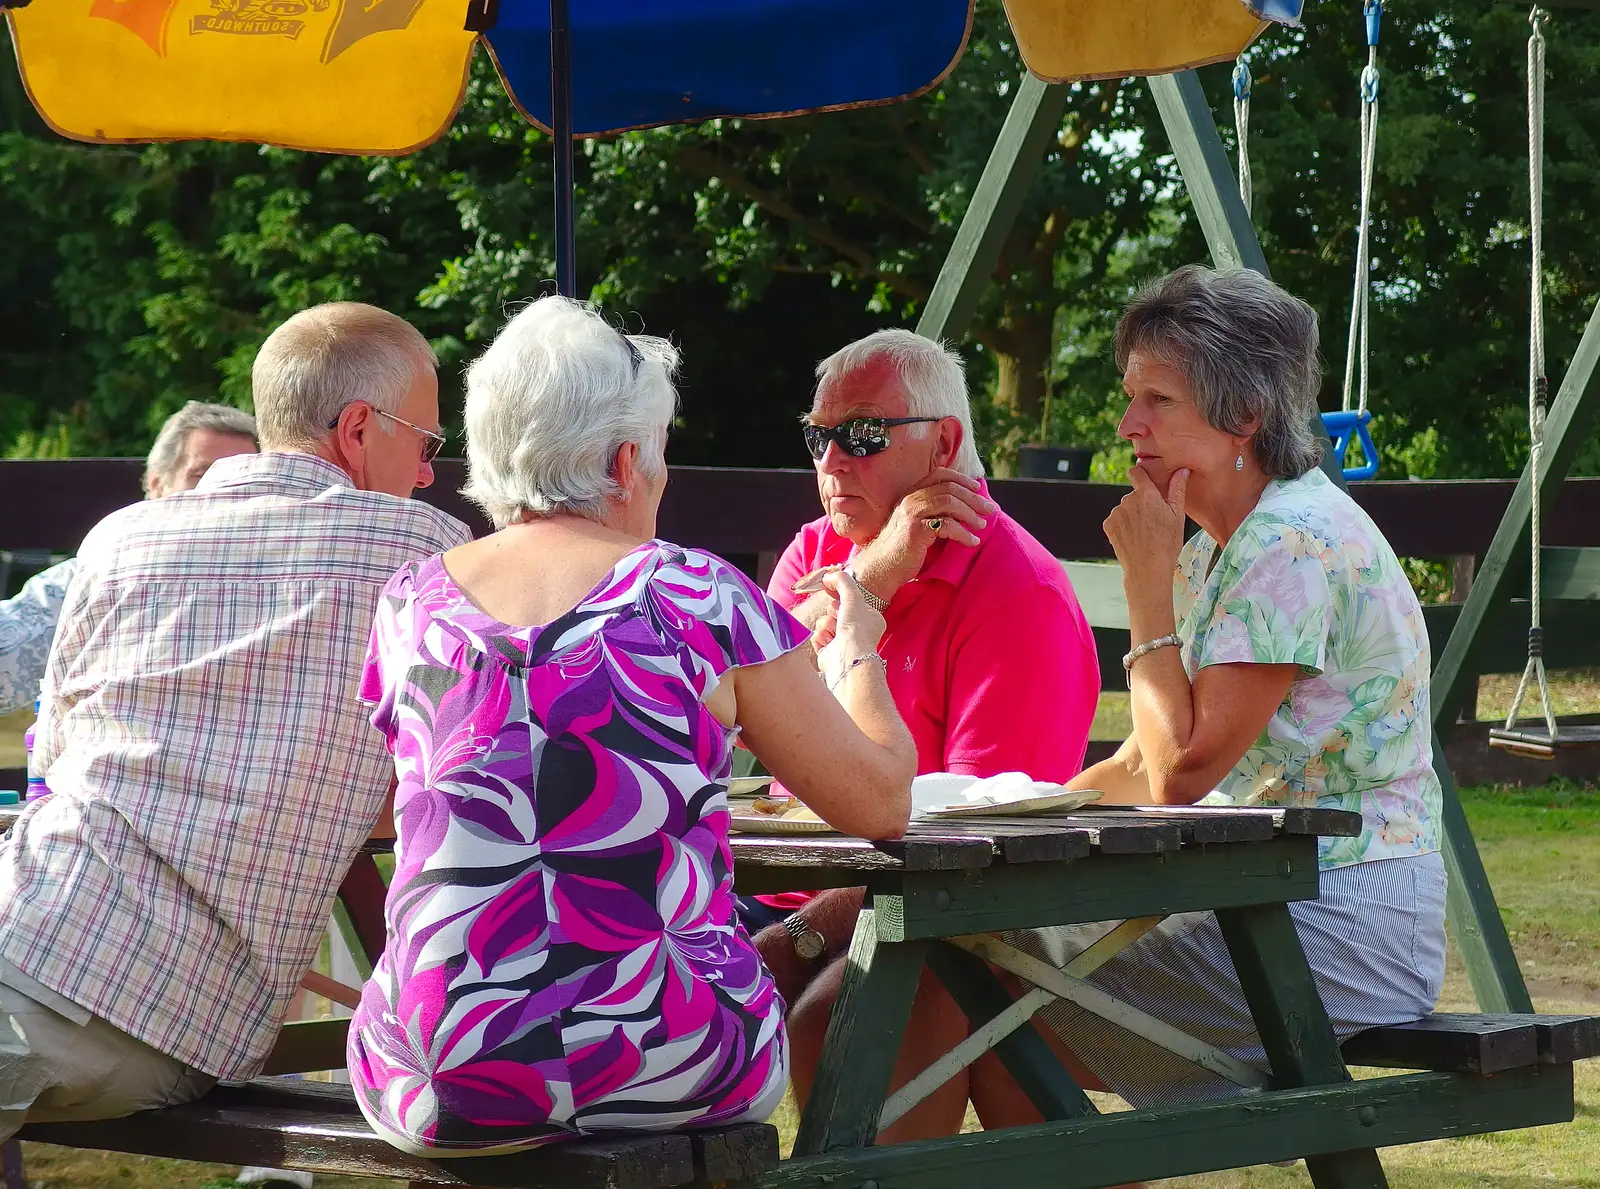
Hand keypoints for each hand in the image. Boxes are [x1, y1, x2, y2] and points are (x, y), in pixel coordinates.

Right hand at [816, 570, 884, 685]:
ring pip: (824, 623)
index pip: (850, 601)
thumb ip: (842, 580)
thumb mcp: (853, 596)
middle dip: (832, 612)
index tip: (831, 589)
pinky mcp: (829, 653)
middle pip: (835, 611)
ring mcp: (843, 643)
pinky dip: (820, 637)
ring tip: (834, 632)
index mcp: (870, 619)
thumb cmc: (856, 628)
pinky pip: (817, 637)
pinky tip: (828, 643)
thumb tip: (828, 575)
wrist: (847, 657)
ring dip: (826, 625)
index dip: (840, 595)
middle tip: (838, 616)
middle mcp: (858, 632)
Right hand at [854, 469, 995, 601]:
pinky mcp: (915, 530)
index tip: (977, 489)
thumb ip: (932, 511)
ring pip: (949, 502)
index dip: (962, 479)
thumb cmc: (902, 548)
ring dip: (970, 514)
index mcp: (911, 494)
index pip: (940, 475)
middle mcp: (910, 499)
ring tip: (981, 526)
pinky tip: (971, 541)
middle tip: (990, 510)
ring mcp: (911, 513)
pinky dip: (963, 533)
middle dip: (974, 498)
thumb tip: (964, 506)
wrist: (881, 568)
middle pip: (949, 488)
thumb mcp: (916, 523)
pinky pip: (946, 525)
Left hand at [1105, 466, 1187, 584]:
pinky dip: (1123, 526)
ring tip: (1144, 533)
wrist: (1148, 568)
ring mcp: (1116, 513)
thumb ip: (1177, 488)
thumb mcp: (1177, 515)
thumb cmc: (1167, 543)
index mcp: (1146, 494)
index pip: (1137, 472)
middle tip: (1153, 521)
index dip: (1141, 475)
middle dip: (1142, 503)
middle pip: (1133, 495)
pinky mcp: (1108, 525)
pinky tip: (1134, 537)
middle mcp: (1128, 500)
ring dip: (1132, 515)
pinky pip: (1116, 520)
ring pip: (1125, 508)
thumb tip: (1182, 470)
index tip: (1145, 480)